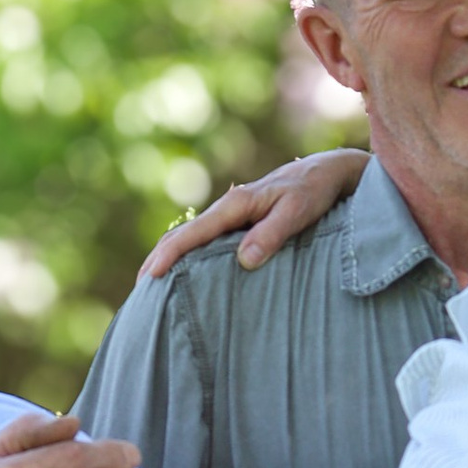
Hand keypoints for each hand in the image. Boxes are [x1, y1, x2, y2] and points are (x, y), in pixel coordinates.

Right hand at [141, 148, 367, 279]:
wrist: (327, 172)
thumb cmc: (314, 192)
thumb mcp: (298, 211)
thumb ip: (271, 234)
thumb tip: (243, 260)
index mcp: (235, 205)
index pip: (192, 234)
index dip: (168, 257)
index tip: (150, 279)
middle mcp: (227, 208)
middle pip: (181, 236)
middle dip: (157, 262)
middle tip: (139, 295)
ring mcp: (231, 215)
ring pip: (189, 238)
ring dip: (168, 260)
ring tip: (152, 290)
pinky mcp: (238, 223)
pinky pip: (204, 241)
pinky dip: (186, 257)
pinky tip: (184, 275)